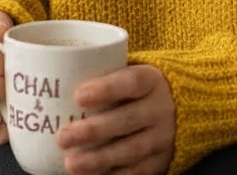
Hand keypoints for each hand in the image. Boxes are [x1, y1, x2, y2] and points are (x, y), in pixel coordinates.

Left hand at [57, 64, 174, 173]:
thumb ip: (102, 72)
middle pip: (127, 120)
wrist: (181, 107)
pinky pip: (136, 172)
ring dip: (99, 160)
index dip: (105, 89)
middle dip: (93, 131)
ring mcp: (162, 138)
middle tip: (62, 137)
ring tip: (70, 164)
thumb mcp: (130, 71)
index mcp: (151, 80)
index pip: (131, 82)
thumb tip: (55, 74)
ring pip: (130, 151)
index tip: (78, 96)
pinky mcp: (160, 162)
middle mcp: (159, 109)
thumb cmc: (138, 87)